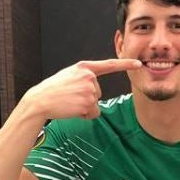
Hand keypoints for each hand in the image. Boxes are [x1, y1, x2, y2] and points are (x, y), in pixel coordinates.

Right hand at [24, 58, 141, 119]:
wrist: (41, 100)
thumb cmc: (53, 91)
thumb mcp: (69, 76)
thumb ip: (83, 78)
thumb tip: (94, 92)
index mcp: (84, 67)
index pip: (109, 65)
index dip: (125, 64)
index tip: (138, 64)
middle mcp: (89, 76)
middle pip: (99, 93)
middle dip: (87, 99)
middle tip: (70, 97)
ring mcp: (89, 89)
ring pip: (96, 104)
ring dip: (84, 108)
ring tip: (70, 103)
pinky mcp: (89, 102)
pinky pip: (93, 113)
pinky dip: (84, 115)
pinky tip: (72, 109)